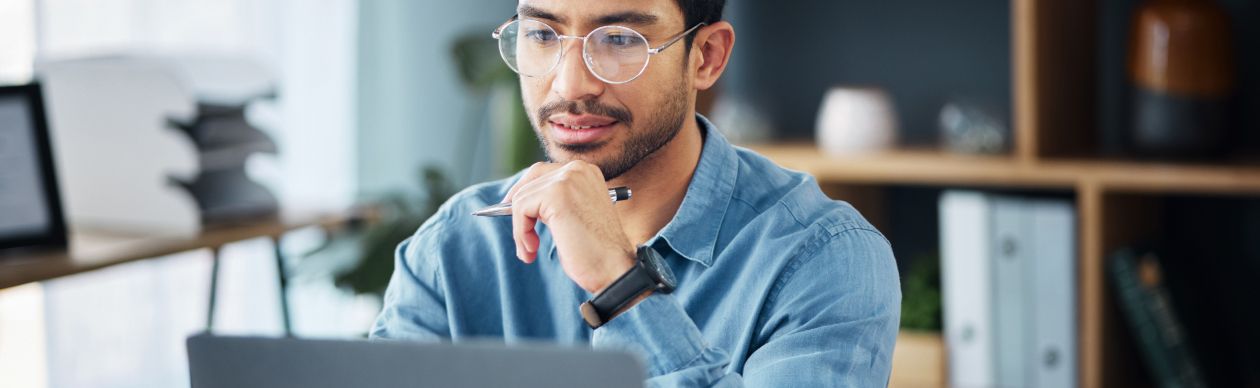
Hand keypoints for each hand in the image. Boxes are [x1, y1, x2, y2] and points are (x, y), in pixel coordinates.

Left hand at [504, 161, 635, 292]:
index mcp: (586, 172)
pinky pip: (520, 209)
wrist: (613, 269)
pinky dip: (521, 232)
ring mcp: (568, 179)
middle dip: (518, 207)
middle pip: (531, 178)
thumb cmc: (595, 252)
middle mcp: (578, 169)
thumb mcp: (573, 216)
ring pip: (522, 197)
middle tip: (519, 233)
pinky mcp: (556, 194)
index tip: (514, 212)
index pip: (543, 171)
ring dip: (521, 229)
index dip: (525, 191)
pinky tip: (532, 249)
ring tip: (530, 251)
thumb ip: (554, 202)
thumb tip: (519, 200)